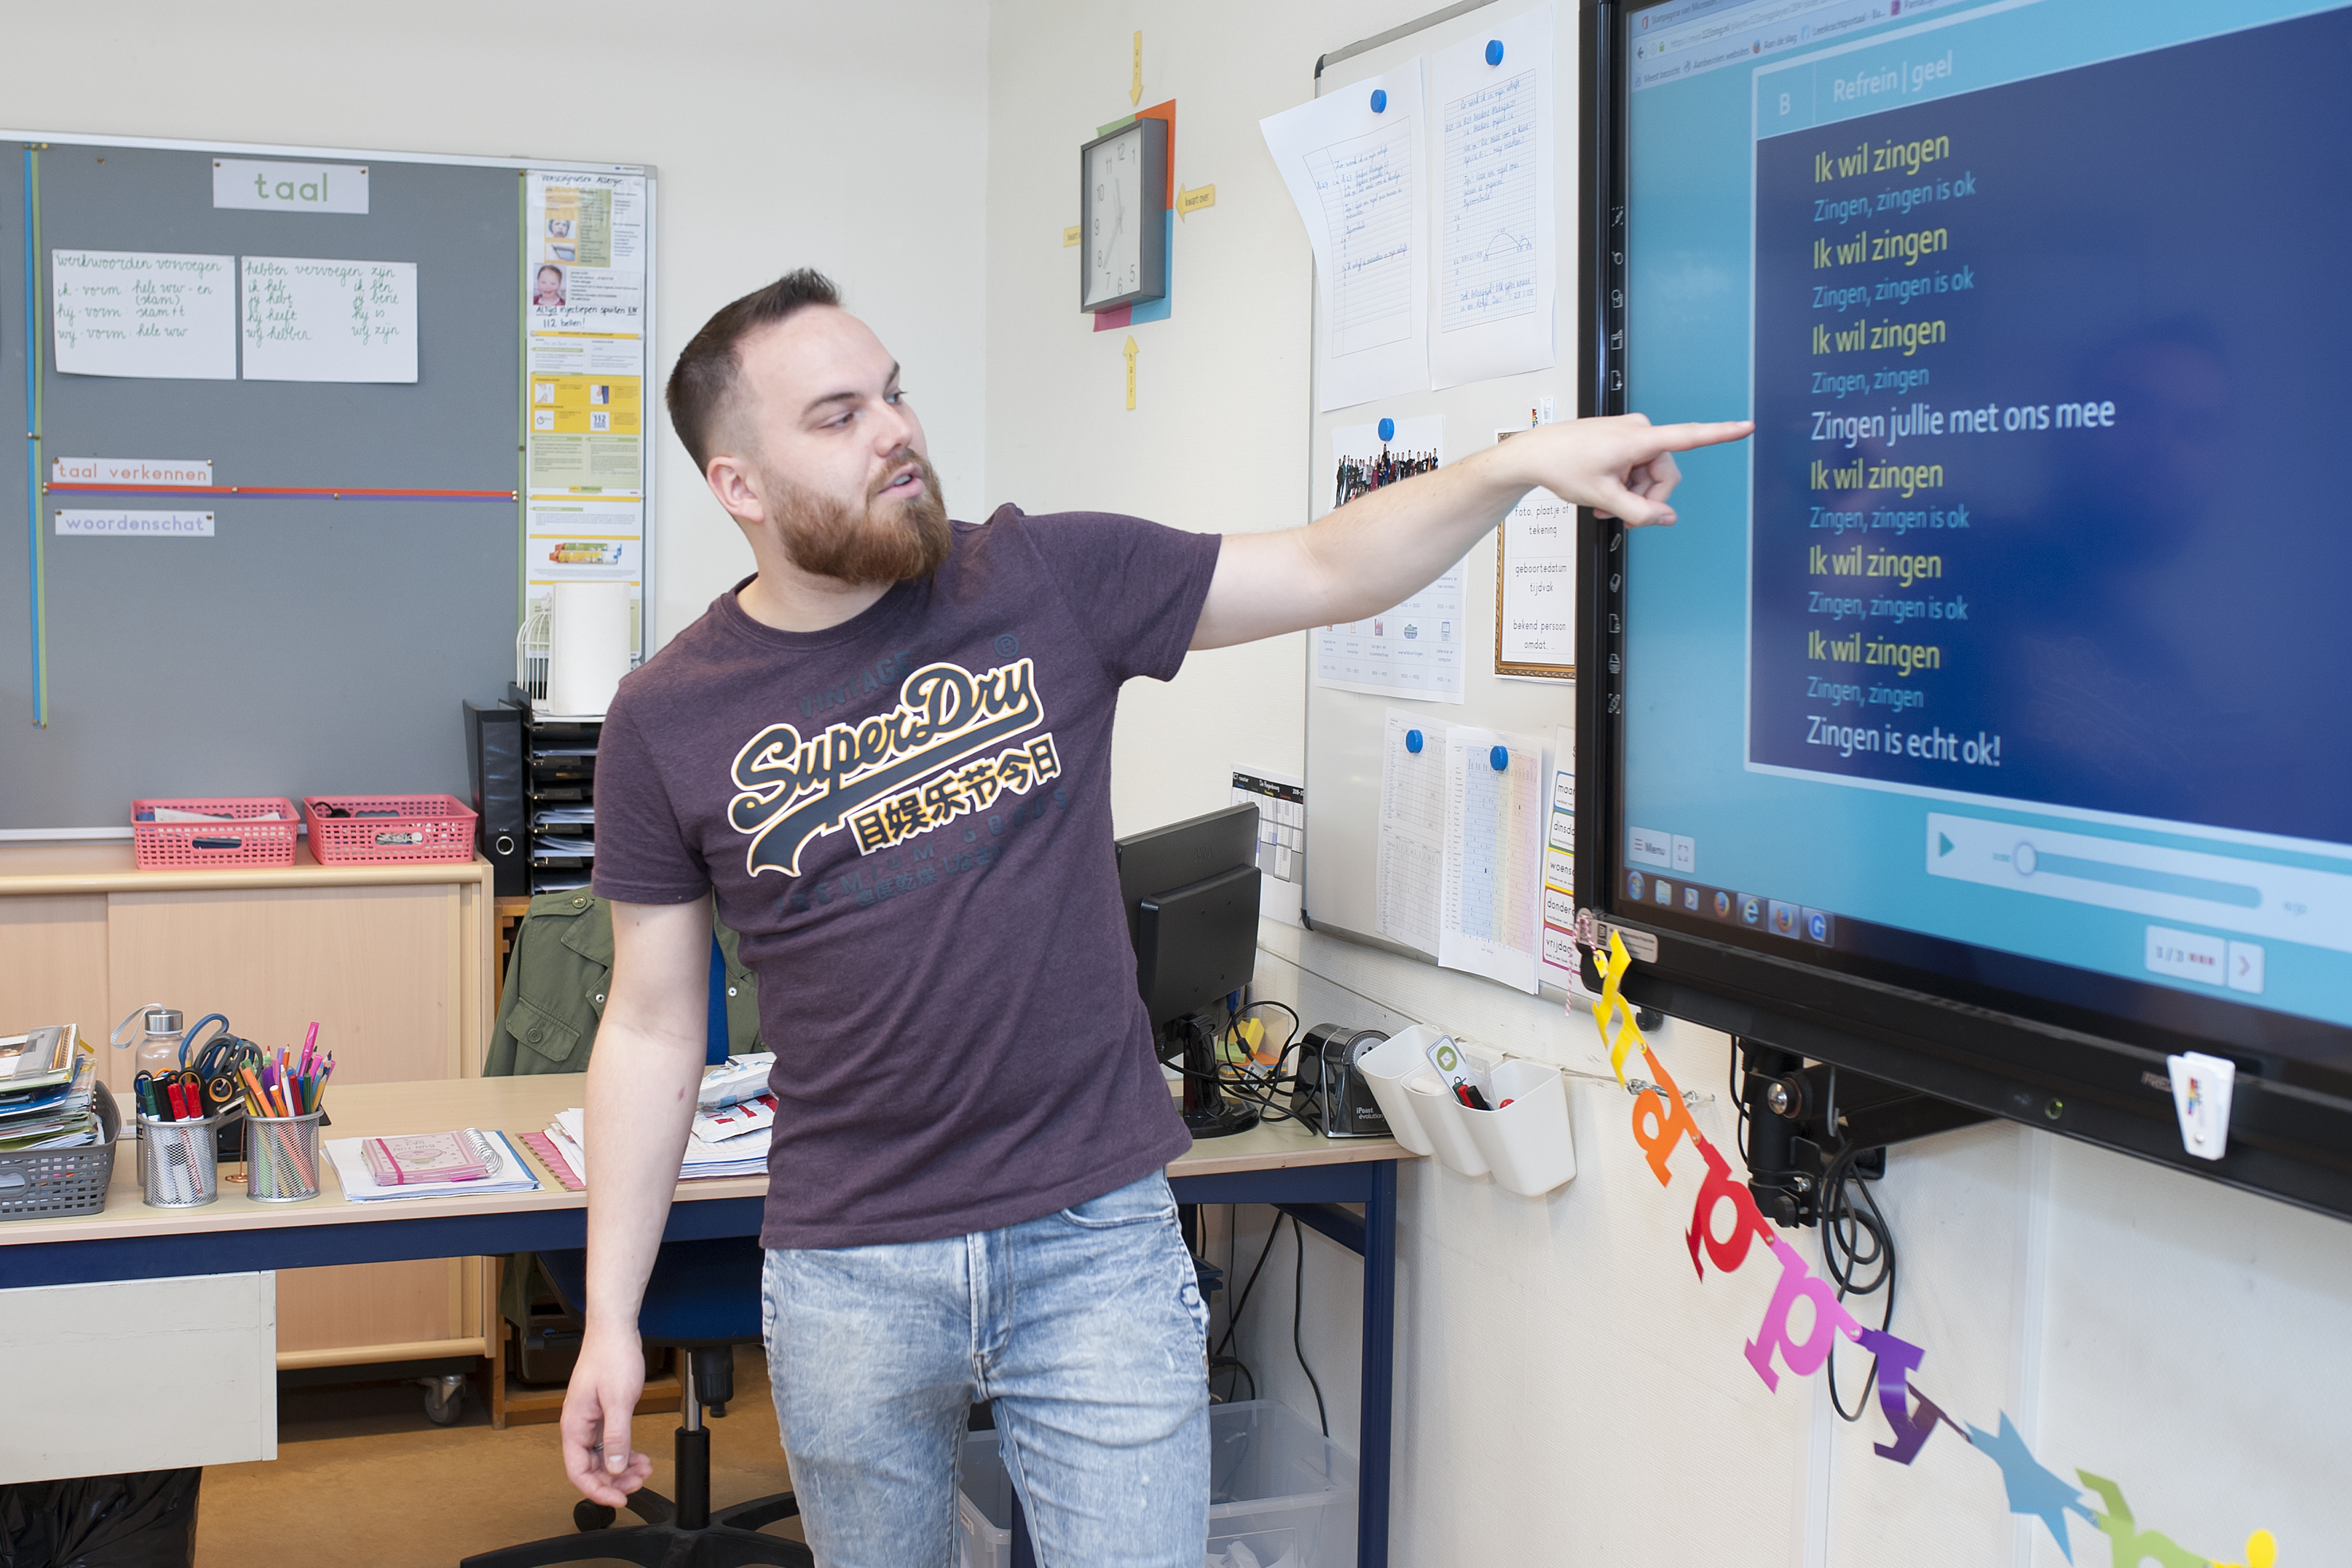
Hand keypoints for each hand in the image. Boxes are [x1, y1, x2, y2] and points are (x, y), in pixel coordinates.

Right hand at [561, 1326, 653, 1506]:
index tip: (619, 1499)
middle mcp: (578, 1426)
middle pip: (590, 1468)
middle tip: (639, 1483)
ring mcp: (589, 1421)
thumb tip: (615, 1468)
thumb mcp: (618, 1400)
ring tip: (644, 1470)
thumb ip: (617, 1436)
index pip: (578, 1472)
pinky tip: (639, 1457)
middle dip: (614, 1481)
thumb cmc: (611, 1357)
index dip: (598, 1490)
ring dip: (621, 1468)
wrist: (615, 1331)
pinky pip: (609, 1444)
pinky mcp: (601, 1414)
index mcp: (574, 1426)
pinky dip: (624, 1453)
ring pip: (601, 1457)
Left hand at [1493, 412, 1753, 527]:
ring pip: (1651, 474)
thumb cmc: (1563, 466)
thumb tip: (1668, 519)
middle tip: (1617, 513)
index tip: (1746, 427)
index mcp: (1638, 439)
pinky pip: (1638, 466)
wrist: (1535, 453)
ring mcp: (1631, 432)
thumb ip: (1639, 512)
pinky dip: (1625, 482)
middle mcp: (1640, 430)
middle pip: (1665, 474)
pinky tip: (1605, 491)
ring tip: (1604, 503)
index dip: (1721, 434)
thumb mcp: (1603, 498)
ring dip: (1633, 493)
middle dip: (1646, 497)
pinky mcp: (1623, 437)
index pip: (1689, 436)